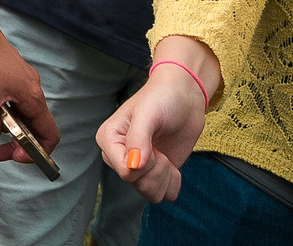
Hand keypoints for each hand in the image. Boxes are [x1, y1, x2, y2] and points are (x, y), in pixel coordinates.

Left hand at [0, 13, 55, 159]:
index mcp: (33, 97)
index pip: (49, 135)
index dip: (36, 153)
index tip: (13, 157)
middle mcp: (31, 89)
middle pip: (33, 127)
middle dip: (17, 144)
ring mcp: (18, 80)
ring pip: (19, 114)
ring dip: (6, 127)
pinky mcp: (5, 73)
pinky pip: (8, 100)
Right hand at [98, 68, 210, 201]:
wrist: (183, 97)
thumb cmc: (162, 98)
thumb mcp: (148, 113)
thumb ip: (138, 138)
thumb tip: (133, 166)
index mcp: (109, 139)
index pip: (124, 171)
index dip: (145, 163)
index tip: (152, 142)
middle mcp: (119, 156)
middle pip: (137, 184)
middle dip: (157, 169)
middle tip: (159, 145)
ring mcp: (138, 168)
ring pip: (150, 193)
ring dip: (165, 176)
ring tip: (164, 154)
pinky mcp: (156, 175)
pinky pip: (164, 195)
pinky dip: (173, 182)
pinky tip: (171, 164)